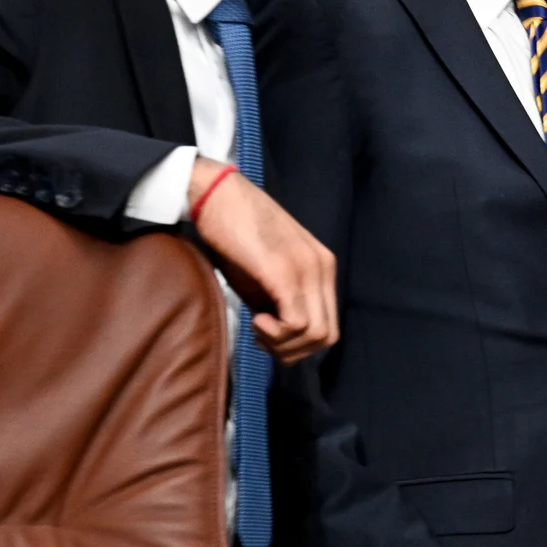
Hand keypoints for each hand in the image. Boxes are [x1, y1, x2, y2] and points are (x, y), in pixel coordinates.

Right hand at [188, 157, 337, 363]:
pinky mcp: (285, 272)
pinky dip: (277, 334)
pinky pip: (298, 322)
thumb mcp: (262, 274)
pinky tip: (256, 320)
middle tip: (262, 339)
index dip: (299, 344)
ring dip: (283, 344)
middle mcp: (323, 268)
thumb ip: (277, 301)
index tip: (268, 336)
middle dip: (292, 351)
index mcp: (322, 268)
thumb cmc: (234, 234)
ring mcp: (308, 269)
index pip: (329, 325)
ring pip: (316, 334)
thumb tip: (278, 337)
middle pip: (327, 336)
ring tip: (257, 327)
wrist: (217, 195)